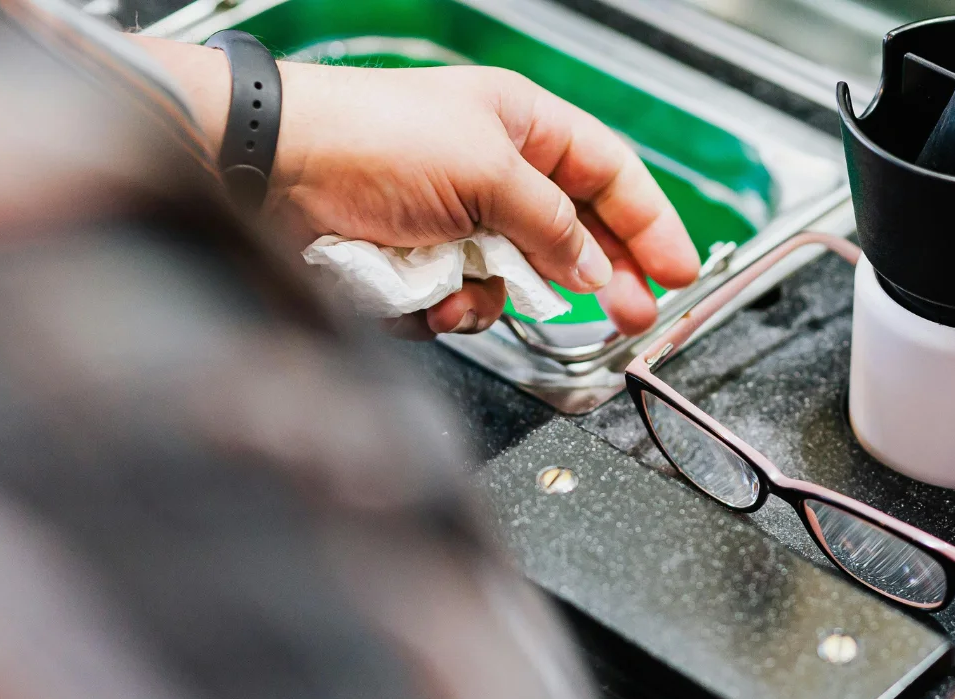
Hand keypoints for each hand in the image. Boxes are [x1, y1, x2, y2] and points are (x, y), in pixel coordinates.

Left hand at [273, 63, 697, 335]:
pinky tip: (430, 297)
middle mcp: (493, 171)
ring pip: (515, 281)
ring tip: (471, 291)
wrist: (275, 171)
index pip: (609, 175)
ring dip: (499, 296)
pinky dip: (449, 309)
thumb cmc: (373, 138)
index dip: (648, 223)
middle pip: (573, 235)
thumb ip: (552, 225)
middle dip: (600, 278)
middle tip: (634, 317)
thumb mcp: (488, 172)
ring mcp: (456, 222)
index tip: (679, 272)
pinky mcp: (419, 266)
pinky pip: (463, 304)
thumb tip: (594, 268)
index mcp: (522, 125)